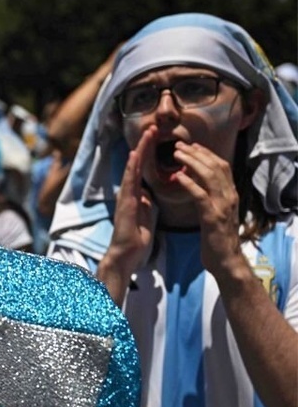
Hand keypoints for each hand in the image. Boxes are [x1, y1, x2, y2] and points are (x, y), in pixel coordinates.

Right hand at [102, 125, 157, 283]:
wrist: (127, 254)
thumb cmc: (136, 237)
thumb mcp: (146, 214)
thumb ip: (146, 201)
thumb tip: (147, 192)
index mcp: (137, 194)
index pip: (144, 169)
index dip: (151, 153)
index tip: (159, 138)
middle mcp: (130, 191)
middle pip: (138, 164)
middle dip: (146, 145)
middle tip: (153, 127)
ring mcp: (126, 196)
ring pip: (133, 168)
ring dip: (140, 150)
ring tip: (147, 134)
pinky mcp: (125, 203)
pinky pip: (129, 182)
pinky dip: (132, 167)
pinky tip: (136, 155)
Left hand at [172, 141, 244, 277]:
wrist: (225, 261)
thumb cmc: (217, 240)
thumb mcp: (215, 214)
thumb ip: (210, 199)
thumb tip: (198, 186)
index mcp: (229, 194)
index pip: (221, 166)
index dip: (206, 154)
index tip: (191, 146)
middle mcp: (229, 196)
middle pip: (215, 166)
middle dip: (197, 153)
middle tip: (180, 145)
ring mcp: (222, 205)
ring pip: (209, 176)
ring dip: (192, 162)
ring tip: (176, 154)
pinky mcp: (212, 216)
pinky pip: (200, 195)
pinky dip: (189, 183)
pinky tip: (178, 176)